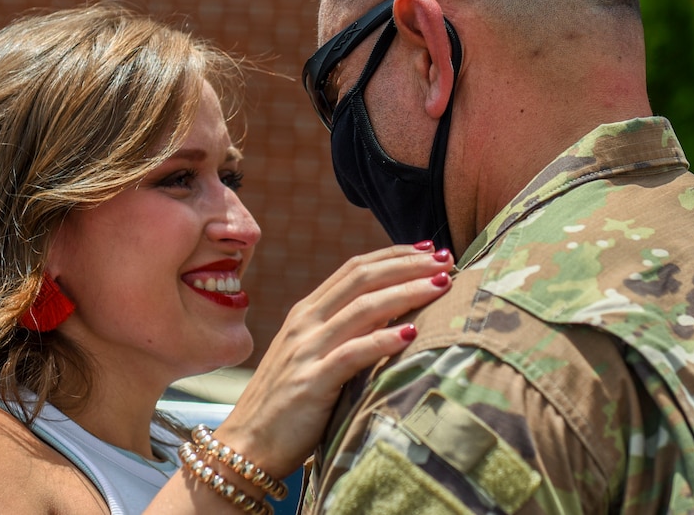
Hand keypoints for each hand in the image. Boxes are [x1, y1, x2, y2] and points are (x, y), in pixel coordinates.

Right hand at [214, 243, 453, 478]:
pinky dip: (384, 340)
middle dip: (408, 265)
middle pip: (363, 279)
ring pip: (363, 308)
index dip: (394, 254)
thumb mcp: (313, 355)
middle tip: (446, 259)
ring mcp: (307, 350)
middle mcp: (306, 323)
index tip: (430, 249)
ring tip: (441, 285)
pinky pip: (352, 354)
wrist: (247, 445)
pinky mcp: (311, 383)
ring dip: (407, 292)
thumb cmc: (289, 403)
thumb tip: (395, 315)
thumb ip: (345, 332)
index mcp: (307, 312)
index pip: (355, 268)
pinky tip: (412, 334)